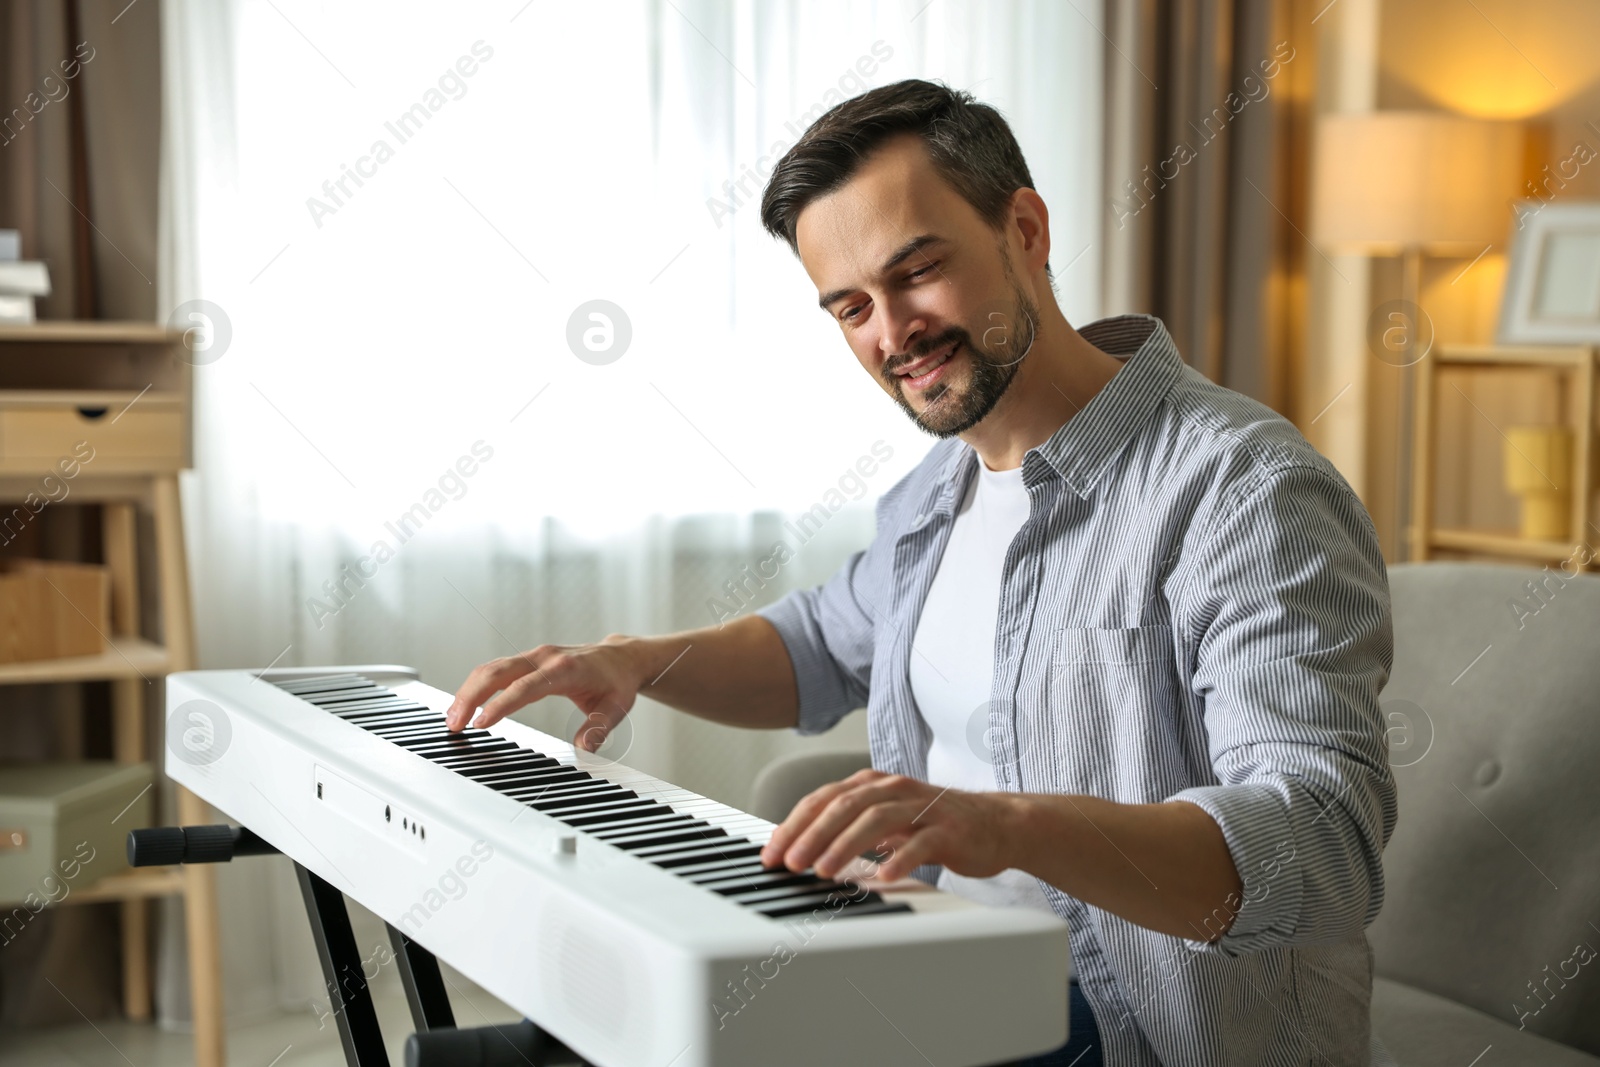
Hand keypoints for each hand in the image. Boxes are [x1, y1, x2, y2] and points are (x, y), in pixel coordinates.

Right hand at [446, 636, 642, 750]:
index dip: (501, 704)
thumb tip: (584, 749)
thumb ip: (599, 728)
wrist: (621, 657)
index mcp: (565, 669)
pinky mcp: (528, 660)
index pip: (525, 686)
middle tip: (455, 723)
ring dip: (469, 690)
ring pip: (492, 668)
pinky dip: (477, 684)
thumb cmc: (617, 682)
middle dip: (471, 695)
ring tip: (453, 717)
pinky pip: (496, 669)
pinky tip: (466, 703)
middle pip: (498, 671)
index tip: (481, 723)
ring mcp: (534, 656)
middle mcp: (545, 658)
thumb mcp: (616, 708)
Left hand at [758, 769, 1020, 882]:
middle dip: (812, 834)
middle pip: (844, 805)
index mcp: (874, 785)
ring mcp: (923, 807)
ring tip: (824, 870)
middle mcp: (895, 789)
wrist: (996, 823)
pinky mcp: (949, 829)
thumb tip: (801, 848)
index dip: (794, 825)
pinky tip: (882, 877)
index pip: (824, 799)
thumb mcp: (885, 820)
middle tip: (790, 863)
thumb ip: (848, 827)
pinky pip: (921, 843)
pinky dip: (899, 859)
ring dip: (845, 845)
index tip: (773, 853)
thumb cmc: (933, 825)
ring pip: (877, 819)